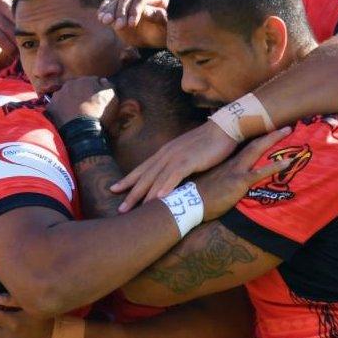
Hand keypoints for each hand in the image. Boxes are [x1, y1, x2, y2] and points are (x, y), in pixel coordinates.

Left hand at [46, 77, 117, 127]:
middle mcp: (70, 84)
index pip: (92, 81)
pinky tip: (66, 117)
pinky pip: (56, 106)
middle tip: (86, 106)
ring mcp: (58, 95)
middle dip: (81, 93)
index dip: (95, 90)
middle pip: (77, 87)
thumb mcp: (112, 98)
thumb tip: (103, 81)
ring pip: (65, 95)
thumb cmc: (99, 113)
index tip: (97, 99)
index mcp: (85, 80)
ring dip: (69, 100)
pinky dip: (60, 110)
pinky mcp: (51, 107)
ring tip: (75, 113)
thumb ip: (108, 85)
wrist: (82, 130)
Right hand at [97, 0, 168, 47]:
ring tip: (104, 21)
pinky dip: (104, 10)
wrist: (156, 36)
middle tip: (118, 26)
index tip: (132, 25)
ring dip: (109, 11)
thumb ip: (158, 17)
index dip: (135, 10)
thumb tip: (146, 11)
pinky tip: (100, 17)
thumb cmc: (164, 31)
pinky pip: (109, 4)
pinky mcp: (119, 5)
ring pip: (116, 0)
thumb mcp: (165, 26)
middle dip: (121, 12)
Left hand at [111, 121, 239, 211]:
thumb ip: (177, 164)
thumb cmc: (207, 142)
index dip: (128, 179)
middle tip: (120, 209)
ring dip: (145, 195)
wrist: (223, 128)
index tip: (114, 189)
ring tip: (136, 209)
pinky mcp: (190, 160)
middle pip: (145, 176)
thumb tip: (170, 176)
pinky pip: (175, 175)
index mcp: (165, 152)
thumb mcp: (186, 153)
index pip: (142, 168)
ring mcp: (177, 157)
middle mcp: (166, 154)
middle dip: (131, 193)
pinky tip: (160, 198)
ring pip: (157, 178)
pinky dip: (166, 186)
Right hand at [194, 128, 292, 219]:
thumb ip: (216, 178)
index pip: (242, 145)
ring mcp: (235, 170)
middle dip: (268, 132)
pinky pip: (260, 172)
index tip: (265, 128)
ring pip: (257, 149)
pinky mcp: (239, 181)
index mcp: (224, 162)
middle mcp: (231, 162)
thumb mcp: (206, 182)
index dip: (255, 136)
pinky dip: (275, 166)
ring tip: (288, 130)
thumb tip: (221, 181)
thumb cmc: (195, 197)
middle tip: (284, 124)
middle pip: (252, 142)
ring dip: (273, 139)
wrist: (187, 204)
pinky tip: (288, 162)